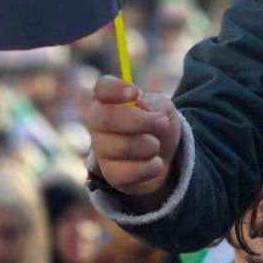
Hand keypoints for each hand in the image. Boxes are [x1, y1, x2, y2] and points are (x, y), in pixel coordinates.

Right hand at [85, 76, 181, 205]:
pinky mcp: (110, 174)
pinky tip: (155, 164)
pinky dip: (151, 167)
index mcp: (109, 99)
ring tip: (156, 146)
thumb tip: (141, 110)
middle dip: (140, 122)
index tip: (135, 93)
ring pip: (122, 146)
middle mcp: (98, 123)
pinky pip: (129, 172)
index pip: (102, 88)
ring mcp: (101, 149)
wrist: (165, 157)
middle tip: (163, 124)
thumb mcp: (163, 109)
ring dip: (150, 146)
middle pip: (107, 118)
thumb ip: (155, 106)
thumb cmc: (158, 125)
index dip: (115, 89)